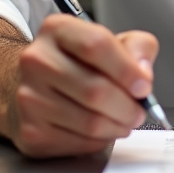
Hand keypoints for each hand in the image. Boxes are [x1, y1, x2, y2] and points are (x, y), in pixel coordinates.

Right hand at [8, 15, 159, 157]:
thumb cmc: (78, 62)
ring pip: (89, 122)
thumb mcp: (112, 40)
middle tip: (139, 111)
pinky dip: (100, 140)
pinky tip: (103, 129)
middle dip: (127, 106)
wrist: (34, 85)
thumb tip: (143, 73)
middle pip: (95, 90)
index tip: (144, 86)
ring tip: (124, 120)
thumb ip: (137, 47)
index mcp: (57, 30)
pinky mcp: (30, 131)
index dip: (127, 69)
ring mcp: (29, 97)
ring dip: (118, 126)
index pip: (96, 45)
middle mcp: (36, 60)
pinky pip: (79, 143)